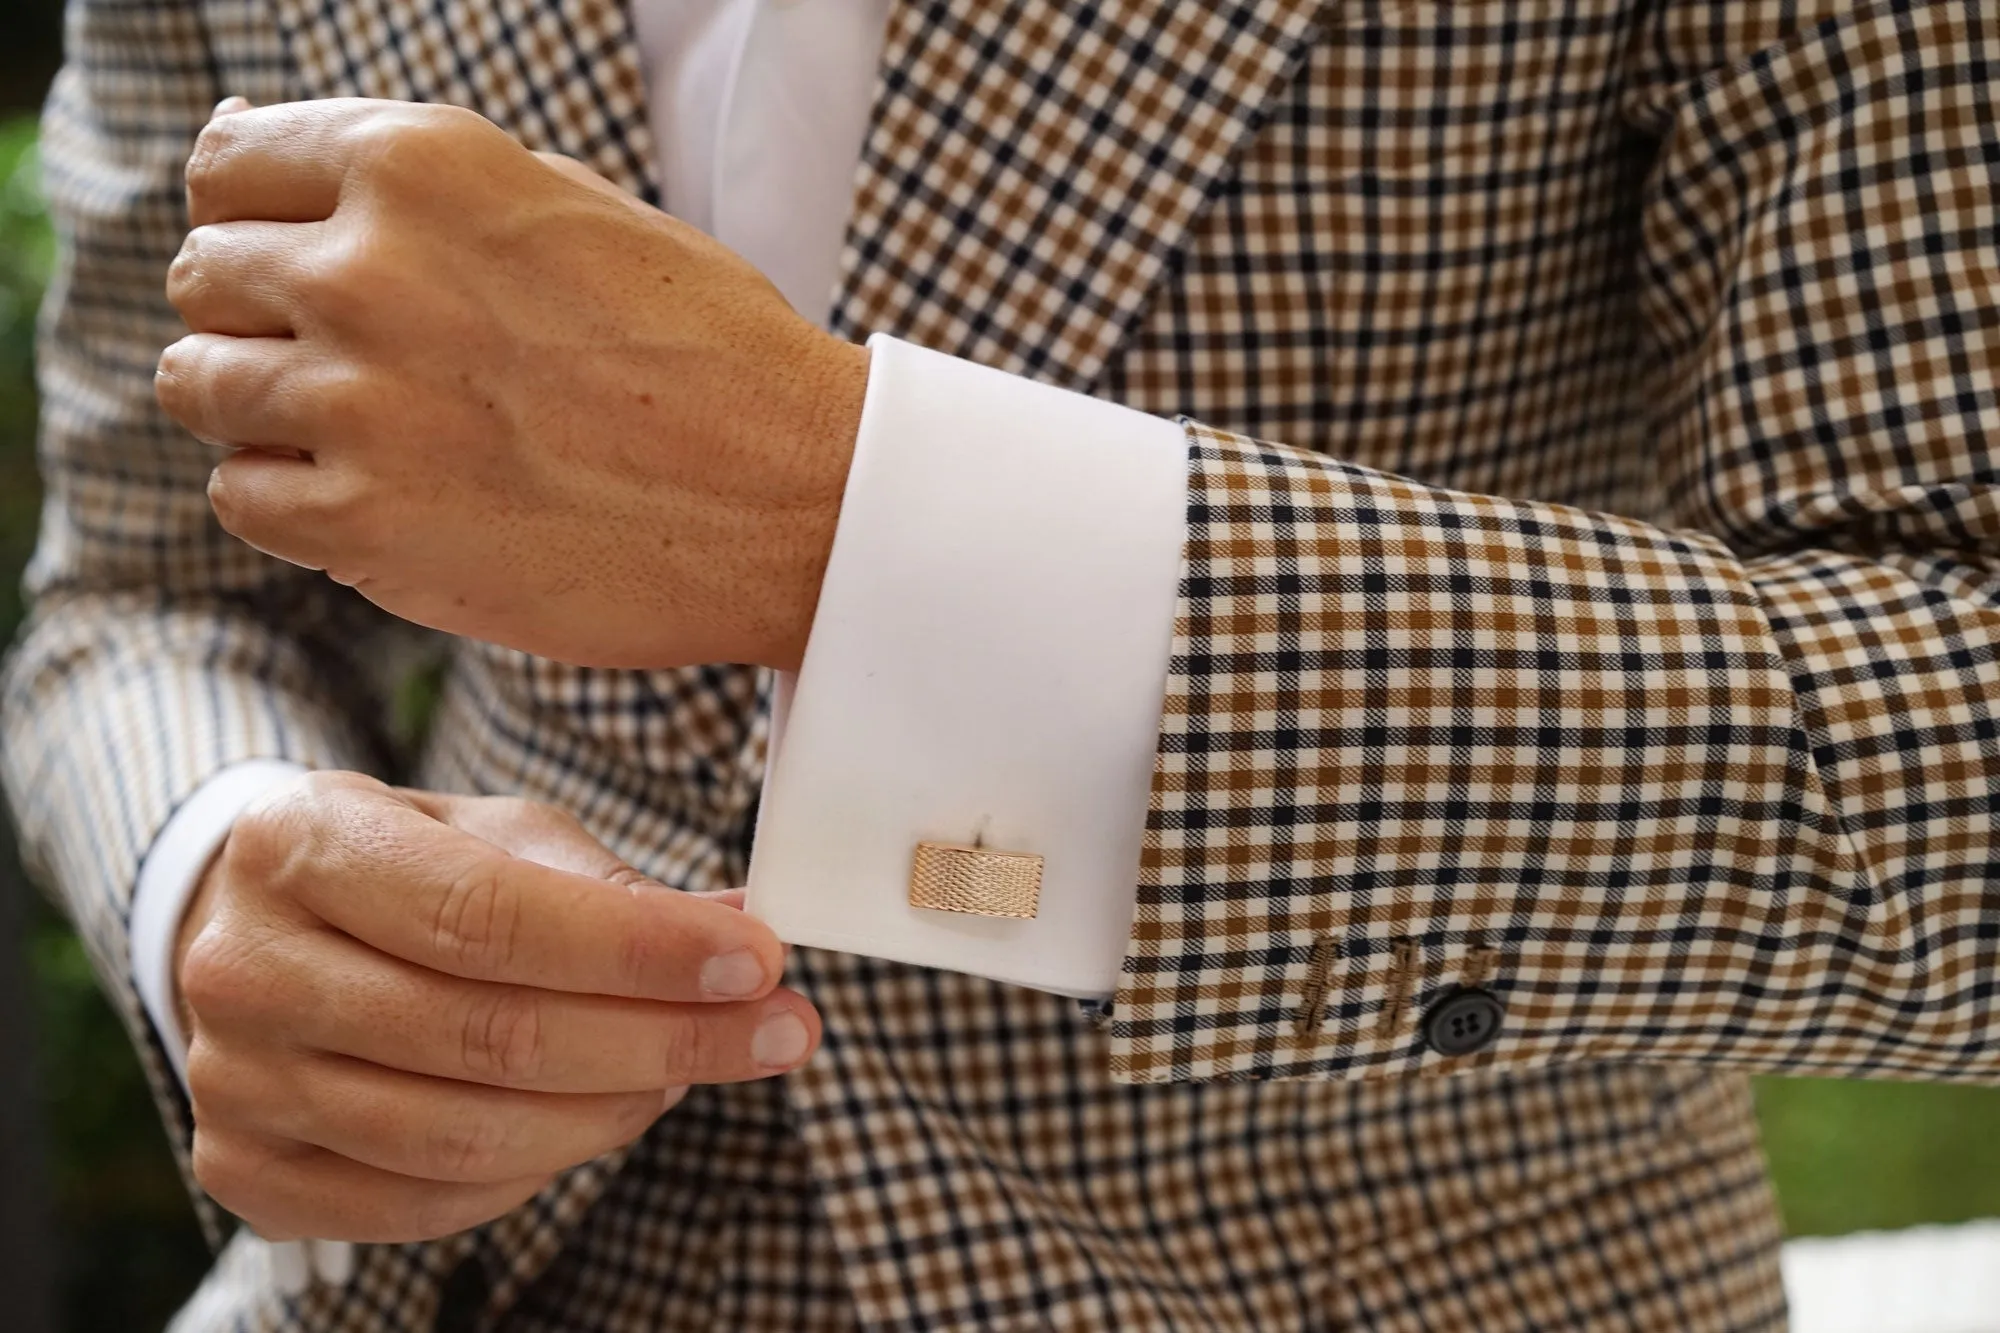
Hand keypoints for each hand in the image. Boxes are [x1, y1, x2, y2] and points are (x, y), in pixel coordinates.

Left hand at [156, 98, 868, 671]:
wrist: (793, 497)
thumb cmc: (707, 350)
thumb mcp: (571, 205)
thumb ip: (419, 182)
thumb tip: (263, 152)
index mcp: (422, 164)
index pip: (228, 165)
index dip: (253, 217)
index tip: (294, 262)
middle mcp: (368, 269)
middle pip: (203, 277)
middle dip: (258, 316)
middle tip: (352, 364)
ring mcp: (357, 400)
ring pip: (198, 386)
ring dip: (264, 410)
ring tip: (367, 434)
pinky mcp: (364, 524)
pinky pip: (240, 497)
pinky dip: (289, 501)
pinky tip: (379, 497)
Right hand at [173, 771, 820, 1242]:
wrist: (259, 928)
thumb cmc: (406, 868)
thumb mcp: (494, 832)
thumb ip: (605, 883)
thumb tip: (735, 928)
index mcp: (300, 843)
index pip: (487, 915)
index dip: (636, 950)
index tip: (757, 960)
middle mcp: (244, 966)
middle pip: (488, 1036)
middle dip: (663, 1039)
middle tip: (775, 1031)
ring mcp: (234, 1082)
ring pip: (464, 1135)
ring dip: (615, 1111)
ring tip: (692, 1069)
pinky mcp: (247, 1172)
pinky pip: (425, 1204)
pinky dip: (538, 1170)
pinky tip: (601, 1116)